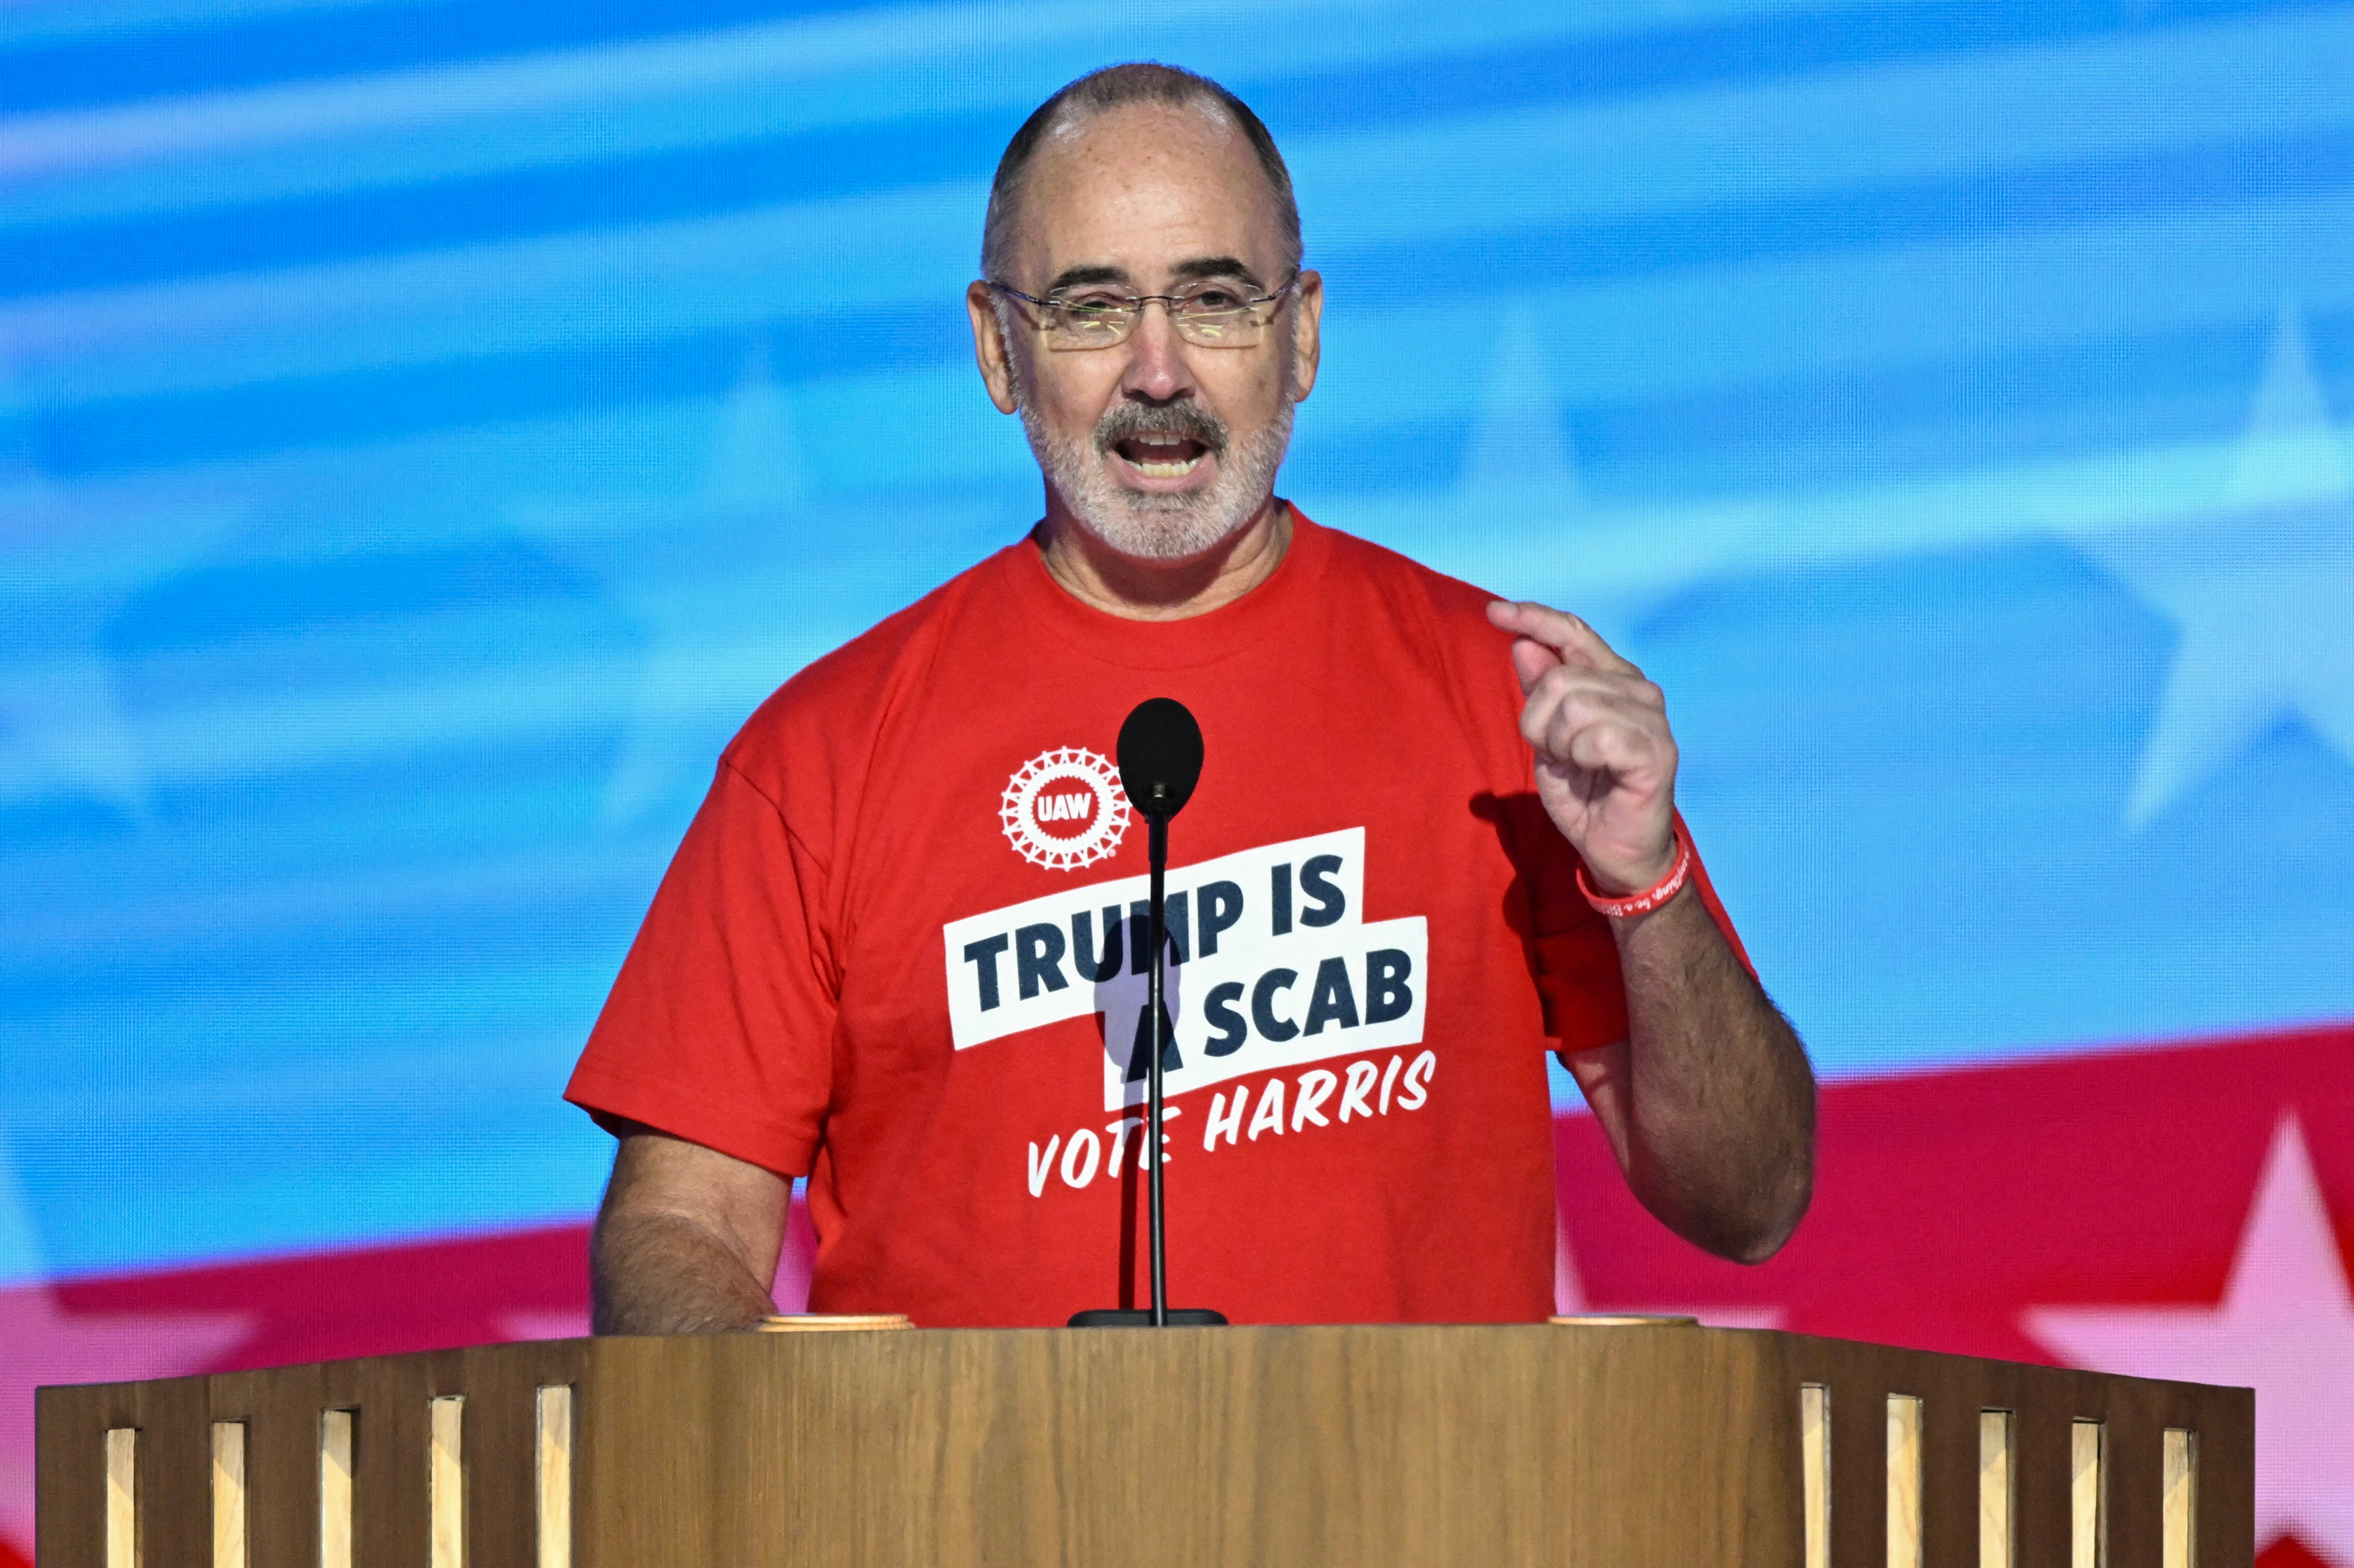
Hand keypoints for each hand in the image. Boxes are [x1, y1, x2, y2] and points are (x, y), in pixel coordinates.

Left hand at [1486, 600, 1678, 895]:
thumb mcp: (1547, 736)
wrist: (1615, 849)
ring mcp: (1652, 718)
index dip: (1534, 618)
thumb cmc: (1585, 791)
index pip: (1573, 632)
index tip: (1495, 612)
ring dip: (1559, 744)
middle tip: (1557, 754)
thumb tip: (1524, 644)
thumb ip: (1539, 690)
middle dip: (1539, 721)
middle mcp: (1638, 689)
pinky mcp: (1657, 751)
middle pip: (1560, 677)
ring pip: (1574, 706)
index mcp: (1613, 678)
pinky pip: (1595, 737)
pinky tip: (1596, 772)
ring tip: (1578, 766)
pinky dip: (1580, 758)